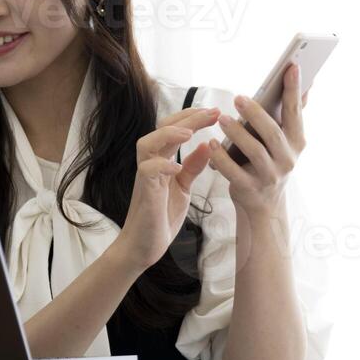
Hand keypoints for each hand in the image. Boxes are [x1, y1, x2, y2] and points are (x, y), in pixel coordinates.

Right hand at [112, 106, 218, 270]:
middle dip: (187, 118)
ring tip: (190, 133)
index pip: (174, 129)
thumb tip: (207, 146)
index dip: (193, 118)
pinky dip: (162, 165)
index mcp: (162, 161)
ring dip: (169, 135)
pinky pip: (147, 171)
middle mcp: (151, 164)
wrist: (144, 246)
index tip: (216, 113)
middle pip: (161, 129)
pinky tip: (178, 166)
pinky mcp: (144, 193)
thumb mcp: (183, 188)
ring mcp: (145, 178)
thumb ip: (193, 167)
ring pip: (147, 143)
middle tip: (213, 113)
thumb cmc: (161, 217)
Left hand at [207, 62, 308, 215]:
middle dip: (256, 114)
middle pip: (272, 133)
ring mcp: (269, 176)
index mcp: (297, 142)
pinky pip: (233, 172)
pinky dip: (221, 157)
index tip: (291, 67)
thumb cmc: (270, 162)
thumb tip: (307, 84)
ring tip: (222, 119)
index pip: (296, 112)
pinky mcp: (250, 188)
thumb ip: (291, 114)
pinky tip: (212, 143)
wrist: (263, 206)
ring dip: (236, 133)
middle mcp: (287, 159)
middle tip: (238, 97)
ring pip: (254, 152)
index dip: (294, 90)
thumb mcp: (285, 141)